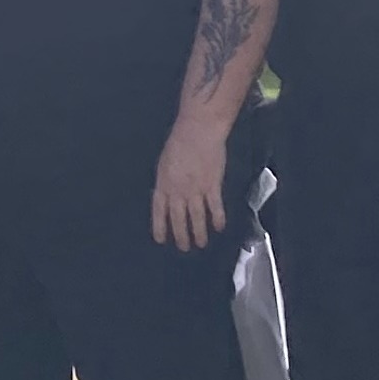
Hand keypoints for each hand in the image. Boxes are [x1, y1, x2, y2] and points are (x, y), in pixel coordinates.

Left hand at [150, 116, 230, 249]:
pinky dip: (217, 219)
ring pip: (196, 218)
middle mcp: (178, 191)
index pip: (159, 211)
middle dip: (181, 236)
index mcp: (163, 184)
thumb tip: (168, 195)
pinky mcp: (212, 186)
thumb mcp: (165, 163)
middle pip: (178, 219)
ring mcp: (195, 190)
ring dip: (199, 233)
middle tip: (184, 248)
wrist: (198, 132)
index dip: (160, 226)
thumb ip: (167, 181)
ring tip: (201, 244)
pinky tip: (219, 228)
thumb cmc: (179, 142)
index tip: (161, 240)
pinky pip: (215, 207)